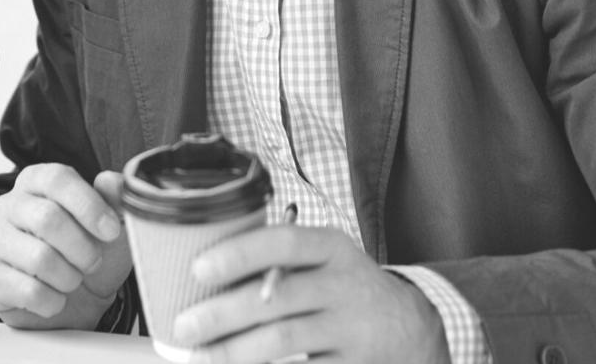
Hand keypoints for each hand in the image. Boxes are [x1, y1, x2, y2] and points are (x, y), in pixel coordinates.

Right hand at [0, 164, 130, 329]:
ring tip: (73, 279)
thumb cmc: (89, 253)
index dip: (88, 206)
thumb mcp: (113, 226)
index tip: (111, 232)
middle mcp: (11, 204)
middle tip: (93, 262)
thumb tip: (110, 181)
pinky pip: (28, 290)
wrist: (76, 301)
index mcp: (37, 181)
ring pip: (39, 258)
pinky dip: (53, 300)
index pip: (57, 179)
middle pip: (47, 219)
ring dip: (69, 277)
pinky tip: (56, 297)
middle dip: (82, 248)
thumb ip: (116, 199)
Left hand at [173, 225, 448, 363]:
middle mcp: (344, 285)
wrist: (411, 329)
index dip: (239, 254)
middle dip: (222, 314)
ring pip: (283, 339)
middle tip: (183, 326)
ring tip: (201, 355)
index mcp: (332, 248)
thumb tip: (202, 275)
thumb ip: (279, 262)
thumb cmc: (343, 287)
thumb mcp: (324, 261)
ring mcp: (351, 328)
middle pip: (276, 298)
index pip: (283, 242)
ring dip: (234, 350)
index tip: (198, 269)